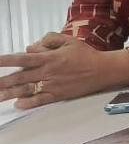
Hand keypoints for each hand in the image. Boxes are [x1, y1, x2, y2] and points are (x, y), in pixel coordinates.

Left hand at [0, 33, 128, 107]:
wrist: (103, 70)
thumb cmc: (86, 54)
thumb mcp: (69, 40)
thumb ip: (49, 39)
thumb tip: (31, 46)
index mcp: (49, 58)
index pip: (22, 59)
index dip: (6, 60)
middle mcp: (48, 72)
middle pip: (20, 77)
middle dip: (2, 81)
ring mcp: (52, 85)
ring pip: (26, 90)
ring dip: (9, 94)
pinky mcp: (58, 95)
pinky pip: (40, 100)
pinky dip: (29, 103)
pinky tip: (18, 104)